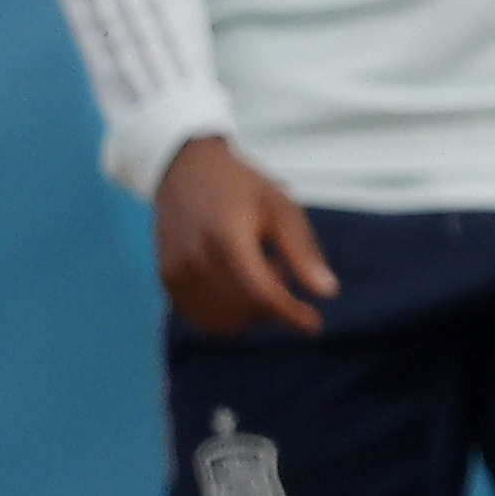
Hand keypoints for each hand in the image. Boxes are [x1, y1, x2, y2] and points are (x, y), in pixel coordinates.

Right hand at [151, 133, 332, 334]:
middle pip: (245, 311)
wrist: (184, 170)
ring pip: (223, 321)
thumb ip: (302, 251)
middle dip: (274, 307)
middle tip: (282, 271)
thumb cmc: (240, 187)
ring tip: (260, 272)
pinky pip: (202, 316)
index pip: (262, 295)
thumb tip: (327, 293)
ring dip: (251, 312)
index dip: (291, 314)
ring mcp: (175, 272)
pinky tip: (238, 281)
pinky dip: (228, 312)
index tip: (314, 325)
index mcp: (226, 239)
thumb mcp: (281, 208)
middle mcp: (194, 259)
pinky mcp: (167, 279)